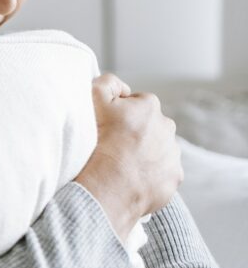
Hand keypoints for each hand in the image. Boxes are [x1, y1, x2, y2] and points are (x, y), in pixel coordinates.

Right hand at [74, 73, 182, 239]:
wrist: (110, 185)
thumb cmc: (100, 141)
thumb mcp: (93, 97)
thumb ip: (107, 82)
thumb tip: (122, 87)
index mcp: (150, 106)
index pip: (135, 104)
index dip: (118, 114)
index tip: (107, 126)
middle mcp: (167, 127)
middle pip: (149, 126)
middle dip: (135, 133)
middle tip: (113, 146)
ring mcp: (173, 154)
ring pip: (157, 149)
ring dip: (143, 154)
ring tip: (121, 164)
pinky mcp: (174, 177)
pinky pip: (162, 172)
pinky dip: (149, 175)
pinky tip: (132, 179)